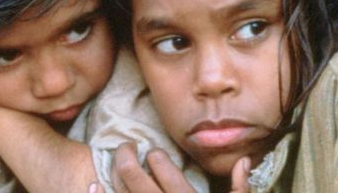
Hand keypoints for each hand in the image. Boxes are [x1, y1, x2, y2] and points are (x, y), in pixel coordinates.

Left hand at [105, 143, 251, 192]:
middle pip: (133, 175)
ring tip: (113, 165)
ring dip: (112, 174)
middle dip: (126, 155)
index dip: (155, 155)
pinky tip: (94, 186)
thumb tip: (243, 161)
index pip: (162, 167)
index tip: (154, 154)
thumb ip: (240, 189)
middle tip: (126, 147)